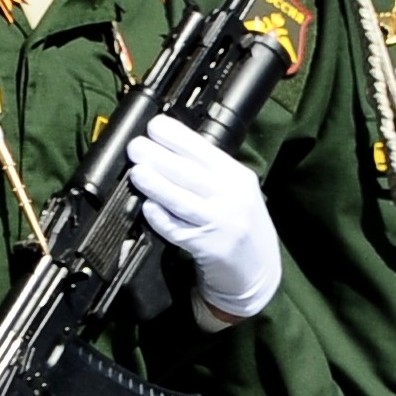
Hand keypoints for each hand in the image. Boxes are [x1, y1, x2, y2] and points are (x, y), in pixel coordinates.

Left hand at [132, 113, 280, 320]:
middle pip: (189, 172)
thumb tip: (167, 149)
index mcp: (237, 176)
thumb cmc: (241, 226)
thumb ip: (209, 173)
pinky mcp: (209, 247)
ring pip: (181, 199)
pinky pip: (178, 230)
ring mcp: (221, 222)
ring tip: (137, 173)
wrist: (260, 270)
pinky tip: (149, 208)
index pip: (203, 149)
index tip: (154, 126)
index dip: (176, 136)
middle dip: (158, 156)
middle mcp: (232, 196)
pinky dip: (161, 218)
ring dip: (156, 184)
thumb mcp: (236, 191)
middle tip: (136, 146)